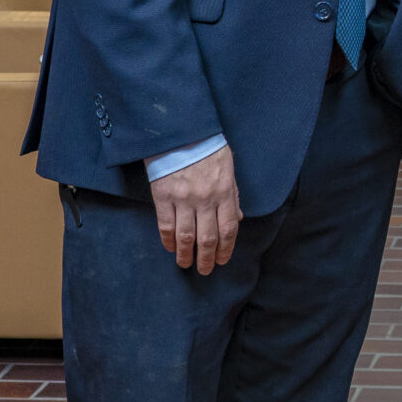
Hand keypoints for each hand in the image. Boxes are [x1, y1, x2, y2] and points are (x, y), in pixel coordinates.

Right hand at [150, 144, 240, 275]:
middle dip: (207, 258)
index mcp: (224, 191)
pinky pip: (166, 225)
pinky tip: (170, 248)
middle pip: (208, 237)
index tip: (223, 260)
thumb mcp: (228, 168)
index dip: (226, 248)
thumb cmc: (208, 148)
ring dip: (186, 254)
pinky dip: (168, 240)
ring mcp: (183, 199)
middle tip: (205, 270)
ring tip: (186, 264)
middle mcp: (205, 199)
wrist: (181, 131)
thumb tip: (238, 219)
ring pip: (185, 236)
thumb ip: (233, 194)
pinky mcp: (163, 197)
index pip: (228, 227)